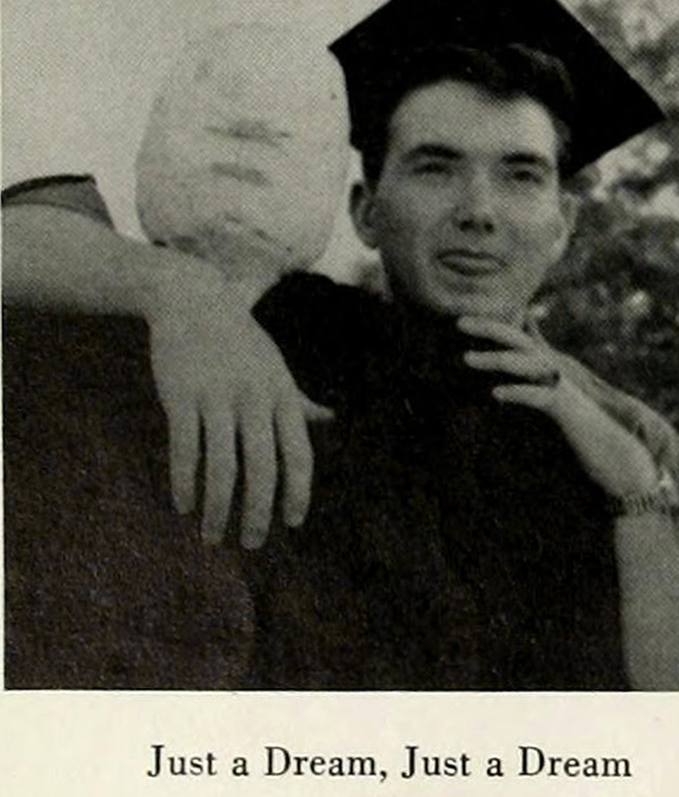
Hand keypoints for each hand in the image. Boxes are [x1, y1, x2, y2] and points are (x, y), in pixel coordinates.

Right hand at [147, 269, 329, 547]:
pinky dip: (184, 483)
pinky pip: (184, 450)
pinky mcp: (181, 396)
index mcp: (282, 396)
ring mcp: (217, 398)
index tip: (292, 523)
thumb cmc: (241, 342)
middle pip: (263, 469)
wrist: (193, 300)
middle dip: (259, 513)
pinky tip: (183, 506)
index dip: (298, 492)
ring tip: (212, 537)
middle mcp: (254, 399)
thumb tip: (331, 418)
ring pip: (222, 467)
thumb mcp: (277, 368)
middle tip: (252, 543)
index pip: (299, 454)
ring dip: (218, 509)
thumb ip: (300, 399)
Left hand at [458, 314, 656, 499]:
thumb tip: (519, 366)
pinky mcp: (568, 410)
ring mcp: (563, 388)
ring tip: (466, 358)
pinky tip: (496, 394)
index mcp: (548, 367)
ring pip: (527, 365)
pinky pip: (540, 397)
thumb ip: (537, 378)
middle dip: (489, 328)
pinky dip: (519, 392)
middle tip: (458, 321)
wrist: (617, 454)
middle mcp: (556, 370)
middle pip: (519, 341)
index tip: (461, 319)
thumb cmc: (583, 428)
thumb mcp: (555, 398)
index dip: (491, 326)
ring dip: (496, 359)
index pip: (516, 339)